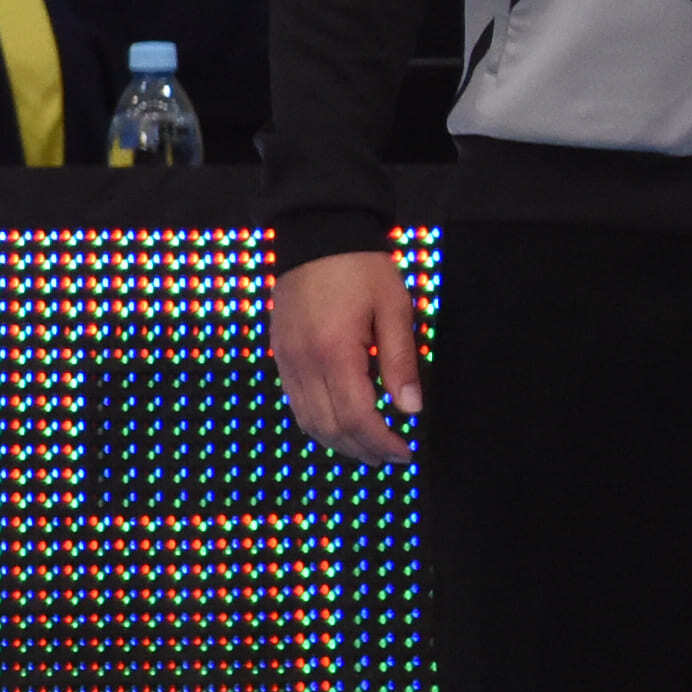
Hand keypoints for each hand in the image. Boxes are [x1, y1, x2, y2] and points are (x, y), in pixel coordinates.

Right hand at [270, 248, 427, 464]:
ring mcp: (287, 361)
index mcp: (335, 352)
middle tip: (392, 456)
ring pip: (308, 422)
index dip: (382, 442)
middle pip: (330, 428)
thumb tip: (410, 409)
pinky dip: (319, 423)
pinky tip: (341, 424)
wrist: (316, 234)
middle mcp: (303, 363)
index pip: (357, 418)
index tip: (406, 452)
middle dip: (362, 450)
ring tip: (369, 448)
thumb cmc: (361, 267)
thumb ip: (401, 362)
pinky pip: (296, 403)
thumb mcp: (394, 308)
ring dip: (339, 443)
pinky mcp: (280, 355)